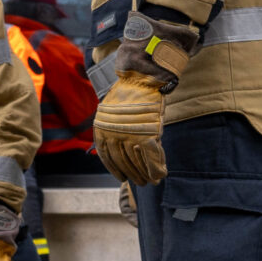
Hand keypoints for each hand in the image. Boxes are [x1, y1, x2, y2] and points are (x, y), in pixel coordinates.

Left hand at [93, 71, 168, 185]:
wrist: (142, 77)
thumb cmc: (129, 94)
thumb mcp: (114, 112)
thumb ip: (116, 130)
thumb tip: (125, 149)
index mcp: (102, 130)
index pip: (108, 157)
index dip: (116, 170)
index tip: (123, 178)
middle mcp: (113, 135)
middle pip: (123, 162)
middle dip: (133, 174)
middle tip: (141, 182)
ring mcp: (130, 135)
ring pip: (137, 162)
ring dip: (144, 174)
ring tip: (149, 181)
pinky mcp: (147, 135)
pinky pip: (152, 158)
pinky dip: (156, 168)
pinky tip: (160, 175)